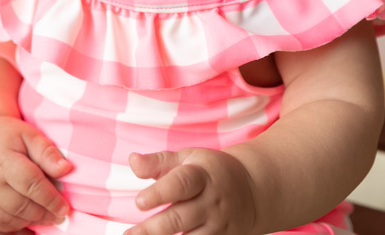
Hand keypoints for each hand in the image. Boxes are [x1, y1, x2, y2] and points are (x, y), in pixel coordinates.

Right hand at [0, 116, 72, 232]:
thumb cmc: (5, 135)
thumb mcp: (29, 134)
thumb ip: (47, 152)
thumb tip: (65, 169)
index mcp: (2, 159)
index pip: (31, 184)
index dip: (50, 199)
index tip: (65, 208)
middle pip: (21, 205)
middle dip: (44, 213)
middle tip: (59, 215)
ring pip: (9, 219)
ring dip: (31, 221)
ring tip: (46, 217)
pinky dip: (15, 225)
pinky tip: (28, 219)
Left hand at [125, 149, 257, 234]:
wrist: (253, 189)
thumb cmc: (209, 171)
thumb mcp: (188, 158)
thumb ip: (158, 162)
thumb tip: (132, 160)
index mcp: (202, 175)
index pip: (181, 184)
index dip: (159, 193)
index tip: (139, 202)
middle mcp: (211, 202)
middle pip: (181, 217)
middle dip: (154, 228)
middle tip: (130, 234)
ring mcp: (218, 224)